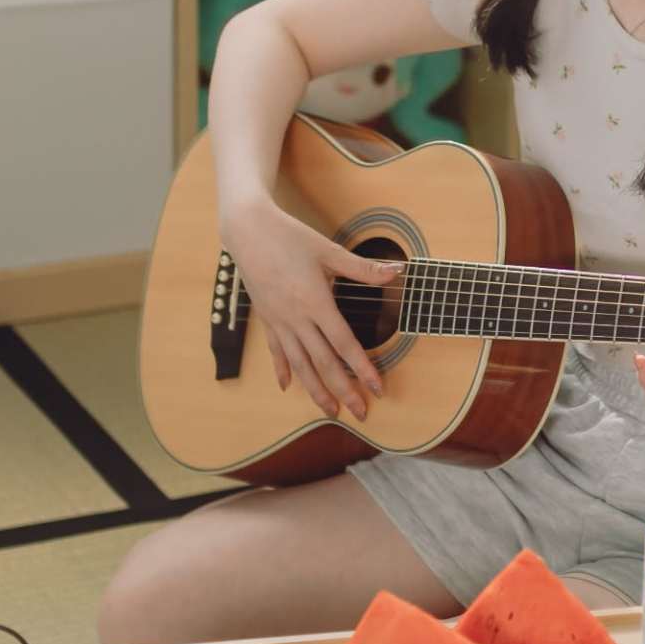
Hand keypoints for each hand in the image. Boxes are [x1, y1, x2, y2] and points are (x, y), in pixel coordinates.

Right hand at [222, 192, 385, 421]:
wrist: (248, 231)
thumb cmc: (289, 237)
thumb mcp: (329, 250)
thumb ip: (363, 268)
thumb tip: (396, 271)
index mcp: (316, 302)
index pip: (344, 344)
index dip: (362, 369)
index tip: (377, 389)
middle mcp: (296, 318)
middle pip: (323, 363)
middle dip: (343, 391)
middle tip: (360, 412)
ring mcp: (279, 321)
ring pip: (299, 365)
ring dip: (316, 391)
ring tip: (330, 411)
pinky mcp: (266, 319)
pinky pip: (276, 351)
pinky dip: (283, 370)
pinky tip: (288, 387)